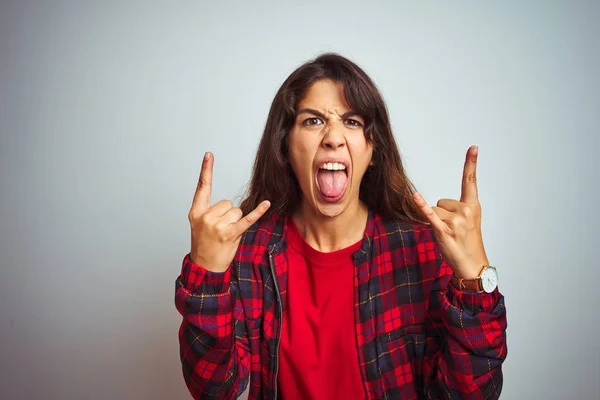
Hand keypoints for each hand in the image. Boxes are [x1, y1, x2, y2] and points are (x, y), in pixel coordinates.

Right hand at [188, 152, 270, 271]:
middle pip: (228, 203)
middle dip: (228, 215)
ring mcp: (217, 226)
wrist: (205, 267)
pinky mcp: (230, 234)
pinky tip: (266, 204)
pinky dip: (258, 212)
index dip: (206, 170)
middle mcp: (206, 217)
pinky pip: (247, 219)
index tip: (209, 155)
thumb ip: (209, 211)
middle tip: (220, 230)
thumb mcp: (199, 225)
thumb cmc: (204, 244)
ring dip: (235, 222)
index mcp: (196, 212)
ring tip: (226, 234)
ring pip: (236, 211)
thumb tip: (230, 205)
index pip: (202, 187)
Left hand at [412, 146, 487, 278]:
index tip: (473, 147)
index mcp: (474, 206)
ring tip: (449, 235)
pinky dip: (421, 207)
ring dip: (437, 222)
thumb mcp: (469, 222)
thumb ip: (457, 209)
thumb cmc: (467, 242)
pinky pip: (429, 214)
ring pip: (434, 210)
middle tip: (453, 230)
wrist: (472, 265)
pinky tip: (415, 197)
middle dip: (443, 215)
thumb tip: (435, 203)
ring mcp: (455, 220)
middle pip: (441, 201)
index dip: (471, 163)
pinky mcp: (444, 230)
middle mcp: (466, 210)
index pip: (470, 181)